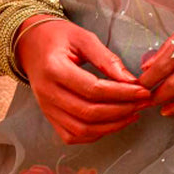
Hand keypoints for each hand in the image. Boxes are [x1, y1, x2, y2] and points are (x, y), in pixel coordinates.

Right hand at [15, 14, 151, 144]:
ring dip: (112, 126)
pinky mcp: (50, 118)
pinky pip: (74, 136)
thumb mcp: (82, 37)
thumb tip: (131, 80)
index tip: (142, 91)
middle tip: (142, 104)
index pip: (93, 89)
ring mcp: (47, 109)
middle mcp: (47, 93)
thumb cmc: (58, 38)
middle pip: (89, 113)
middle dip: (121, 111)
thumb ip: (106, 58)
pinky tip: (113, 123)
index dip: (121, 93)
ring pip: (83, 130)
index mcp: (53, 69)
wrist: (30, 45)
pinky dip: (96, 134)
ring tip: (132, 114)